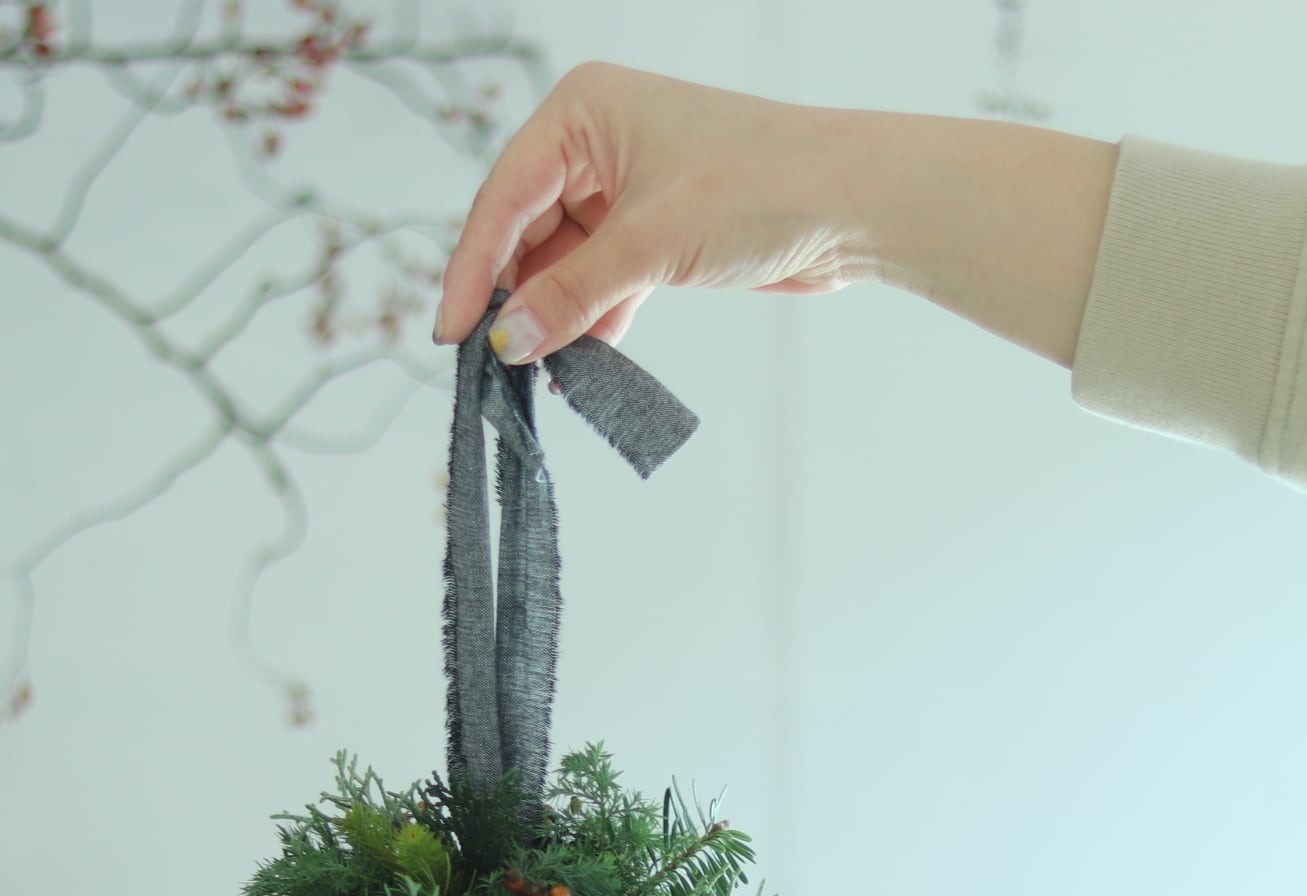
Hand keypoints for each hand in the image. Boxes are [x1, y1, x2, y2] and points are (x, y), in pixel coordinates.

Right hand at [431, 62, 873, 363]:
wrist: (854, 202)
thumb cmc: (760, 186)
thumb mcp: (649, 243)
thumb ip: (571, 294)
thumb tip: (508, 342)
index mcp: (582, 111)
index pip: (504, 195)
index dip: (473, 267)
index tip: (451, 331)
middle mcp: (596, 142)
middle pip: (527, 230)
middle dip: (515, 297)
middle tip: (495, 362)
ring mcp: (627, 188)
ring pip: (564, 262)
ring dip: (555, 316)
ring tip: (540, 372)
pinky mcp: (656, 231)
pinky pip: (602, 280)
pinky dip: (592, 320)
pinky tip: (582, 363)